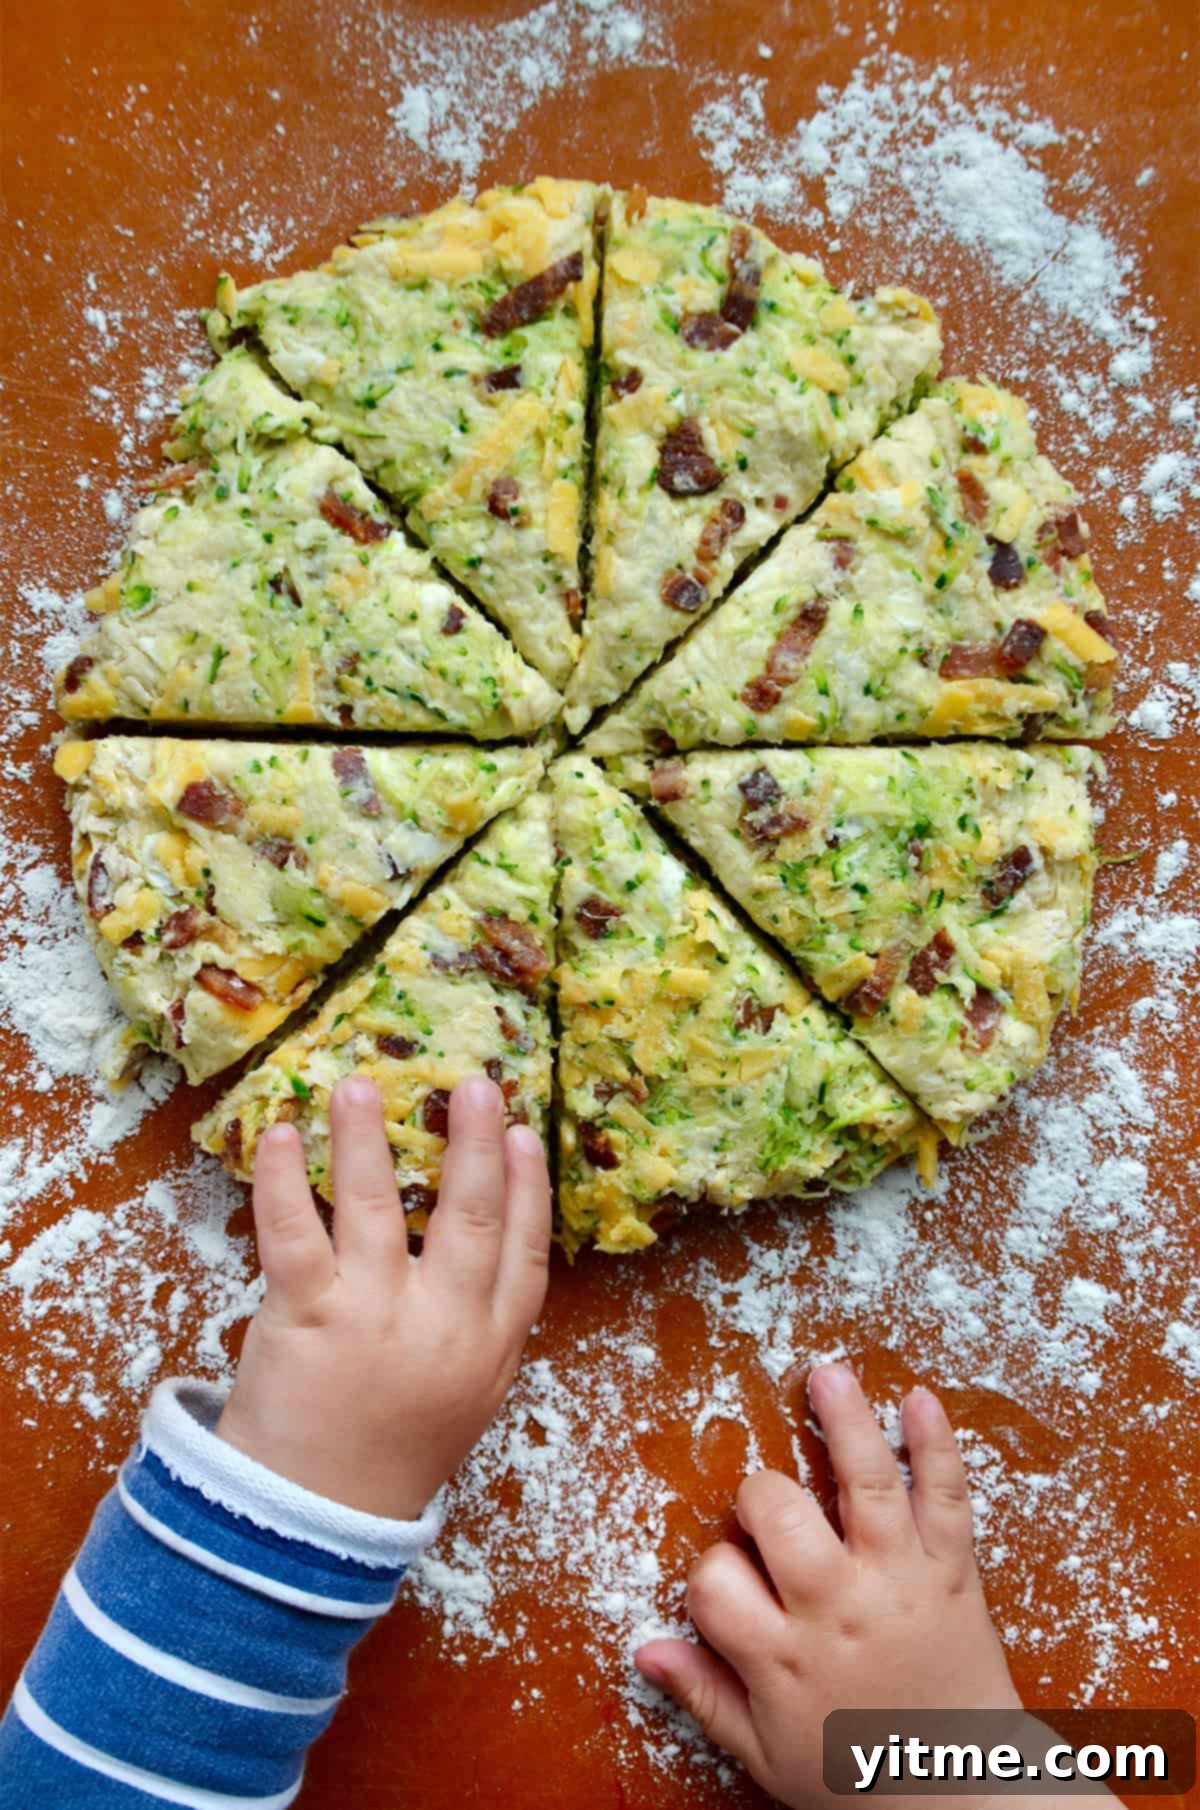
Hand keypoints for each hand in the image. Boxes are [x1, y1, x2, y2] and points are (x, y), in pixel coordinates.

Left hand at [216, 1074, 550, 1519]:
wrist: (310, 1524)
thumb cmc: (390, 1453)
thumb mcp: (468, 1398)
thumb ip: (484, 1327)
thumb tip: (496, 1238)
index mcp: (489, 1347)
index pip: (525, 1254)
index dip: (530, 1190)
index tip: (527, 1134)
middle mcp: (442, 1325)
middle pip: (468, 1217)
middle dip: (475, 1144)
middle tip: (474, 1084)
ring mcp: (373, 1317)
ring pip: (378, 1207)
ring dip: (368, 1137)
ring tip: (359, 1083)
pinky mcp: (305, 1316)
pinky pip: (295, 1231)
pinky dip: (282, 1178)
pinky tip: (280, 1132)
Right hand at [635, 1364, 1021, 1809]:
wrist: (966, 1802)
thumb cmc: (859, 1778)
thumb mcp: (766, 1756)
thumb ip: (705, 1696)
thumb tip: (643, 1649)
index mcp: (785, 1657)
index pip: (715, 1580)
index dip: (712, 1573)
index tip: (730, 1587)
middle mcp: (838, 1608)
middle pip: (778, 1513)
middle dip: (760, 1497)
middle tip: (768, 1511)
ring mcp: (898, 1582)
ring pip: (865, 1483)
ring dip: (845, 1420)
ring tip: (827, 1373)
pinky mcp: (953, 1573)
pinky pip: (947, 1499)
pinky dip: (937, 1446)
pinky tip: (919, 1401)